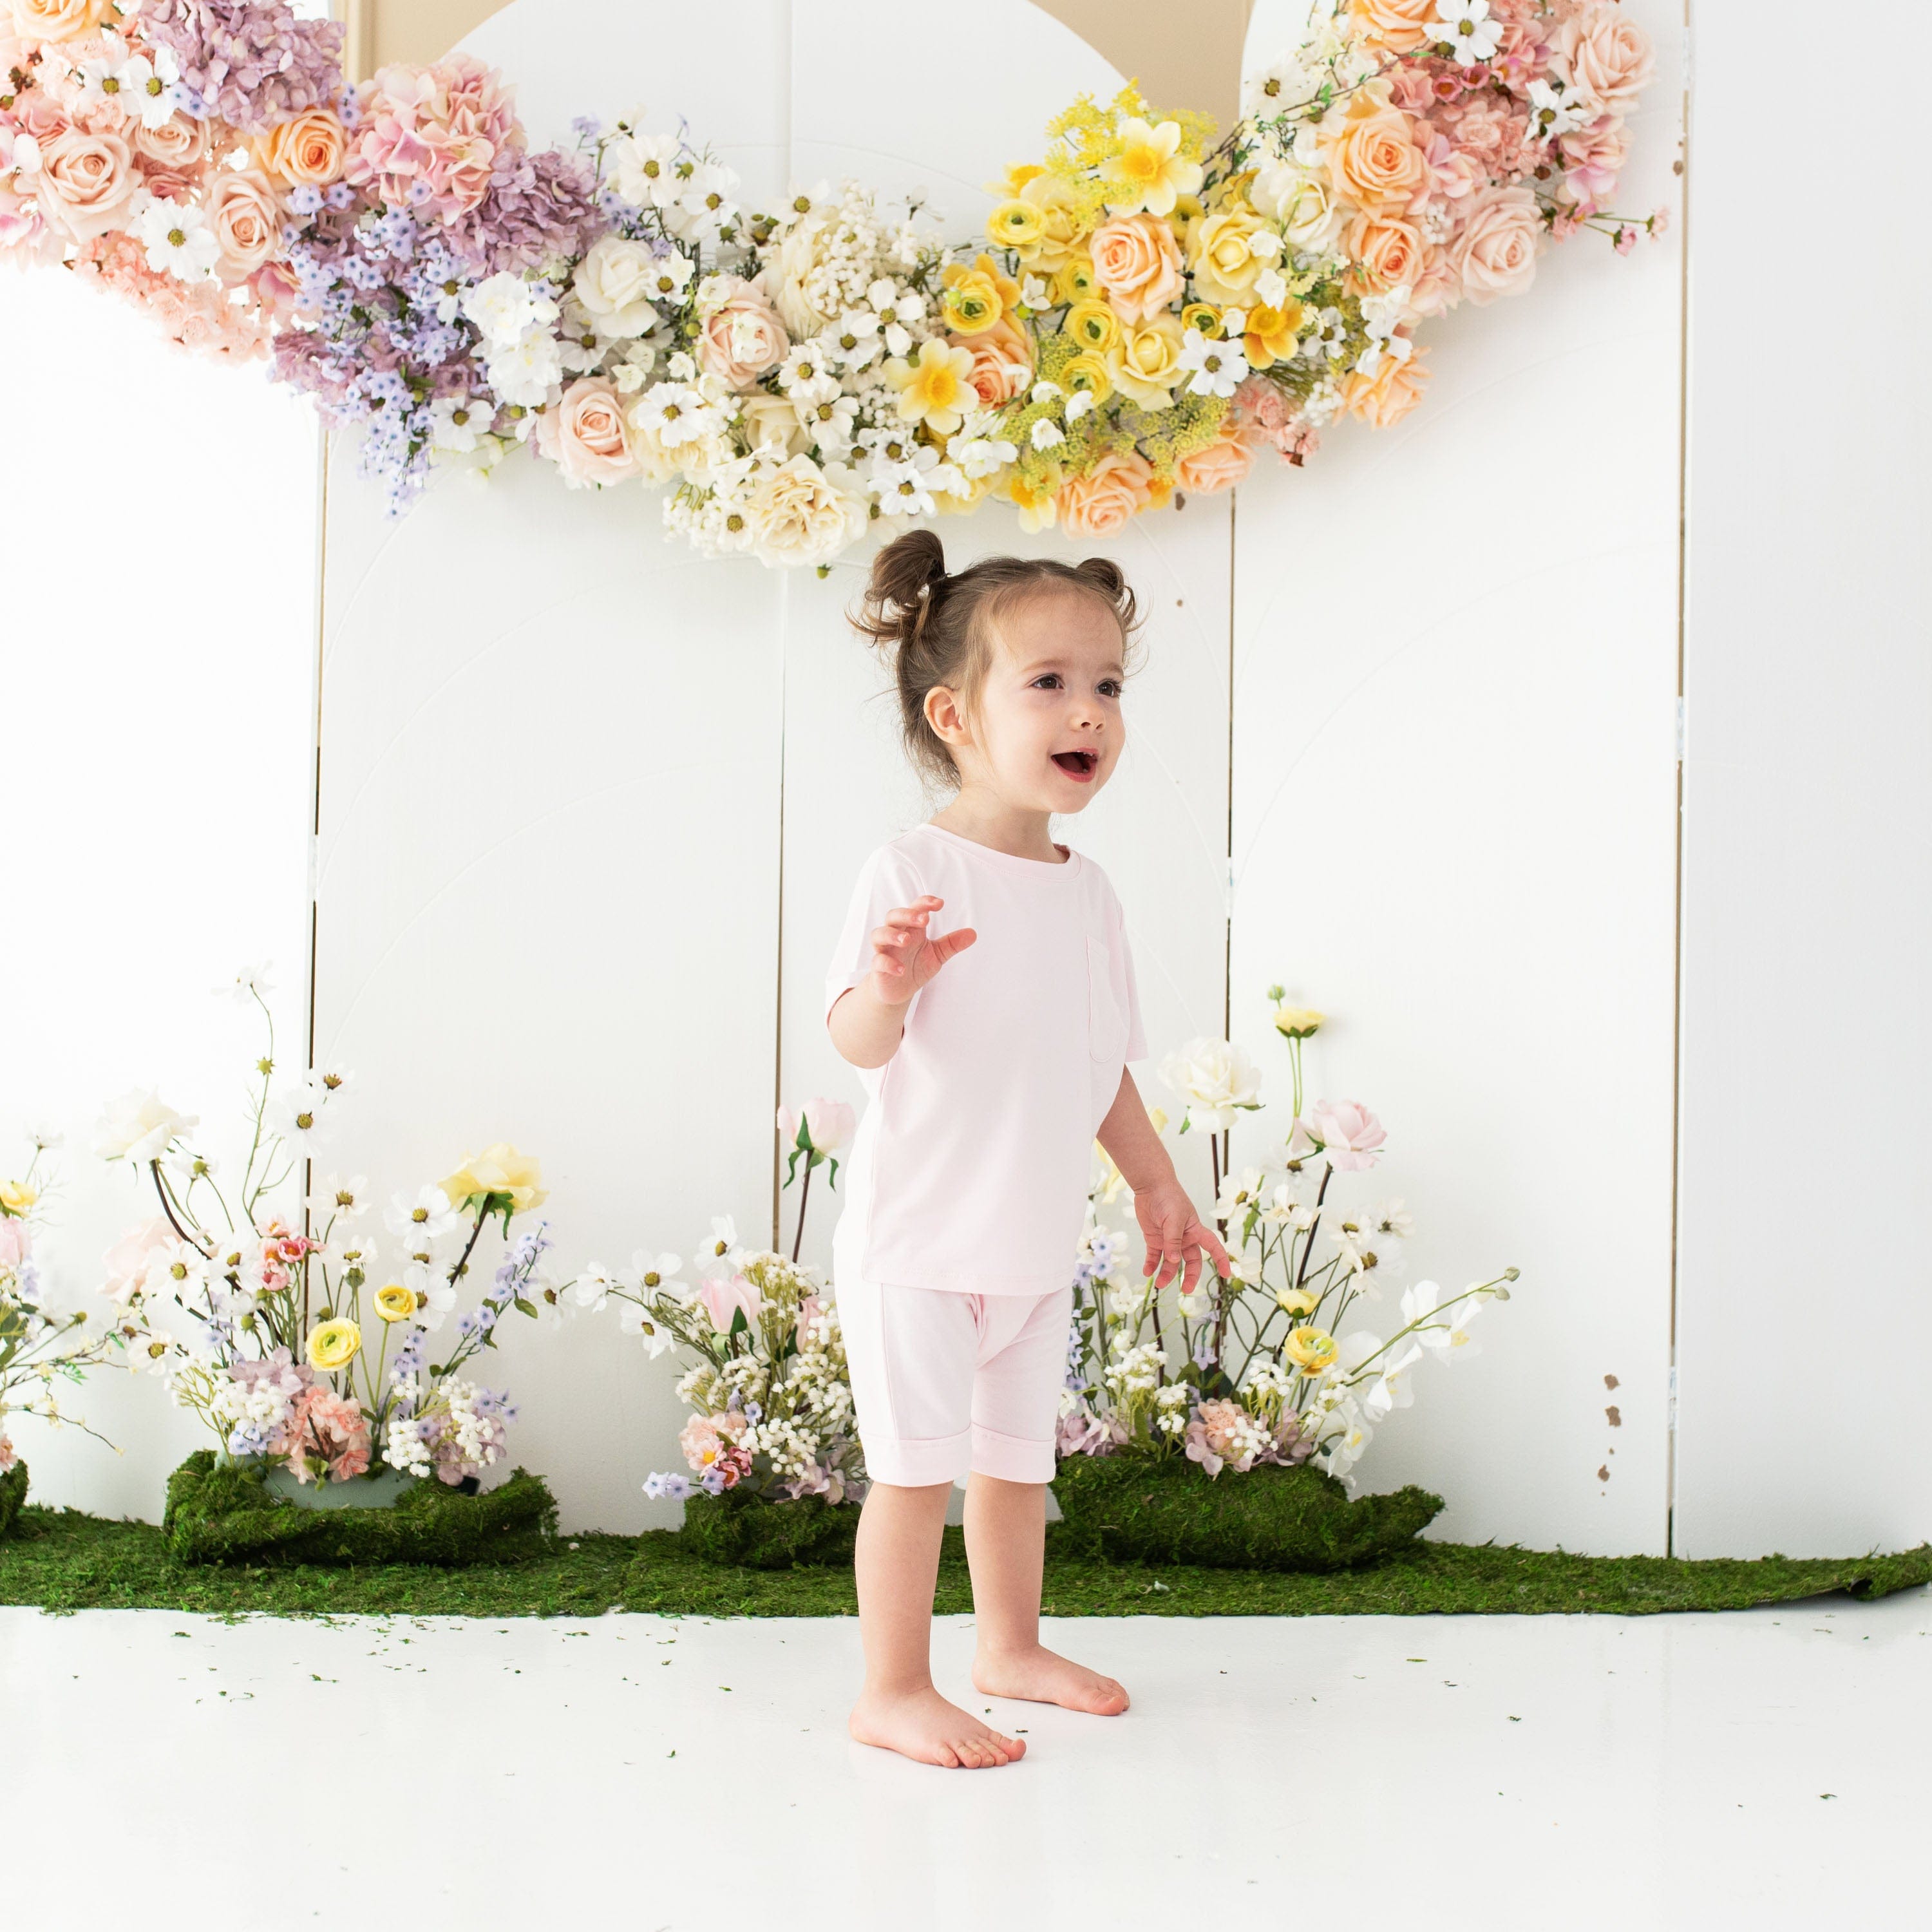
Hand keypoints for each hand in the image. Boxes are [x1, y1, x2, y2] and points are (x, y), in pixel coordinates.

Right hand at [866, 895, 975, 1008]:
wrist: (898, 991)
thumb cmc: (915, 966)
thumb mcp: (937, 955)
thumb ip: (952, 944)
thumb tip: (973, 933)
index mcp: (911, 929)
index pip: (915, 909)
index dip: (924, 903)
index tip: (940, 904)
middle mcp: (896, 935)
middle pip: (894, 916)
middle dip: (908, 915)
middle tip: (925, 920)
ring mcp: (885, 951)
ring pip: (879, 934)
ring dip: (892, 934)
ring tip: (907, 940)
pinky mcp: (878, 968)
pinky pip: (878, 961)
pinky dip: (888, 963)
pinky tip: (901, 970)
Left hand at [1134, 1179, 1231, 1295]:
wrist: (1150, 1186)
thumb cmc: (1168, 1198)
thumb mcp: (1173, 1220)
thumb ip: (1173, 1241)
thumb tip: (1174, 1261)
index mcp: (1195, 1231)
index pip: (1213, 1247)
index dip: (1221, 1260)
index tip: (1226, 1275)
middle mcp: (1184, 1238)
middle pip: (1192, 1261)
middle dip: (1190, 1276)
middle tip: (1185, 1290)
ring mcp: (1169, 1240)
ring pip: (1171, 1262)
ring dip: (1167, 1274)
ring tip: (1158, 1284)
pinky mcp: (1154, 1239)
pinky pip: (1155, 1256)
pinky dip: (1151, 1265)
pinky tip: (1147, 1273)